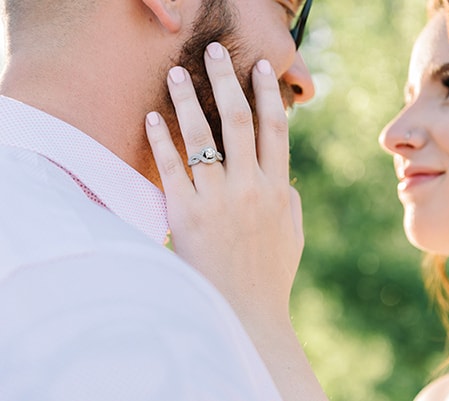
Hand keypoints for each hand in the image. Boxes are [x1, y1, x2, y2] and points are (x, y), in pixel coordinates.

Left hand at [145, 42, 303, 324]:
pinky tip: (153, 116)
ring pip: (202, 137)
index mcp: (278, 189)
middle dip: (229, 80)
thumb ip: (291, 202)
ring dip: (189, 100)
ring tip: (178, 73)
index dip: (268, 94)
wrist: (246, 314)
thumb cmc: (270, 276)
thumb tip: (285, 179)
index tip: (260, 68)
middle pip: (239, 120)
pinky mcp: (187, 215)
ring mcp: (219, 199)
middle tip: (217, 51)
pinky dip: (162, 140)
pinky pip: (173, 168)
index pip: (275, 129)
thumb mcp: (292, 236)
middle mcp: (250, 187)